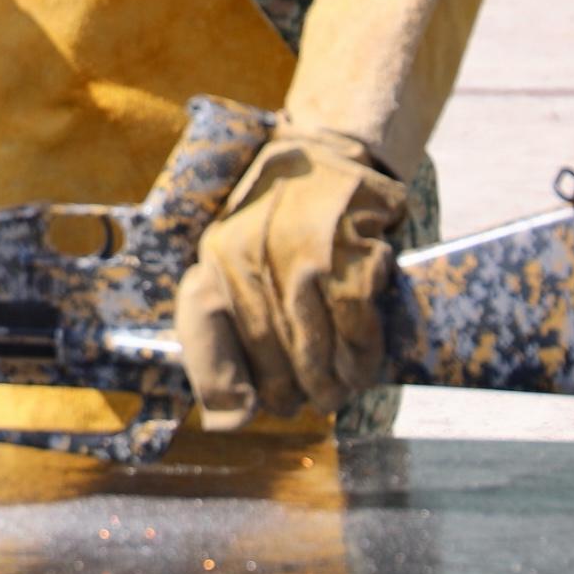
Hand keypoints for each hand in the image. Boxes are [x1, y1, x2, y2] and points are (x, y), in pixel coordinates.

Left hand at [175, 125, 408, 428]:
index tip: (257, 408)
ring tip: (338, 393)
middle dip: (290, 390)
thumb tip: (227, 419)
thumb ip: (221, 328)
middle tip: (311, 404)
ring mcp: (300, 251)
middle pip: (267, 349)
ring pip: (313, 341)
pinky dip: (360, 353)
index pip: (211, 335)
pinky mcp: (348, 247)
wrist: (323, 154)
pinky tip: (363, 366)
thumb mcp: (231, 258)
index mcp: (215, 260)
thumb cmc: (275, 223)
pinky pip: (354, 320)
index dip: (232, 381)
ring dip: (330, 380)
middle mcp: (250, 255)